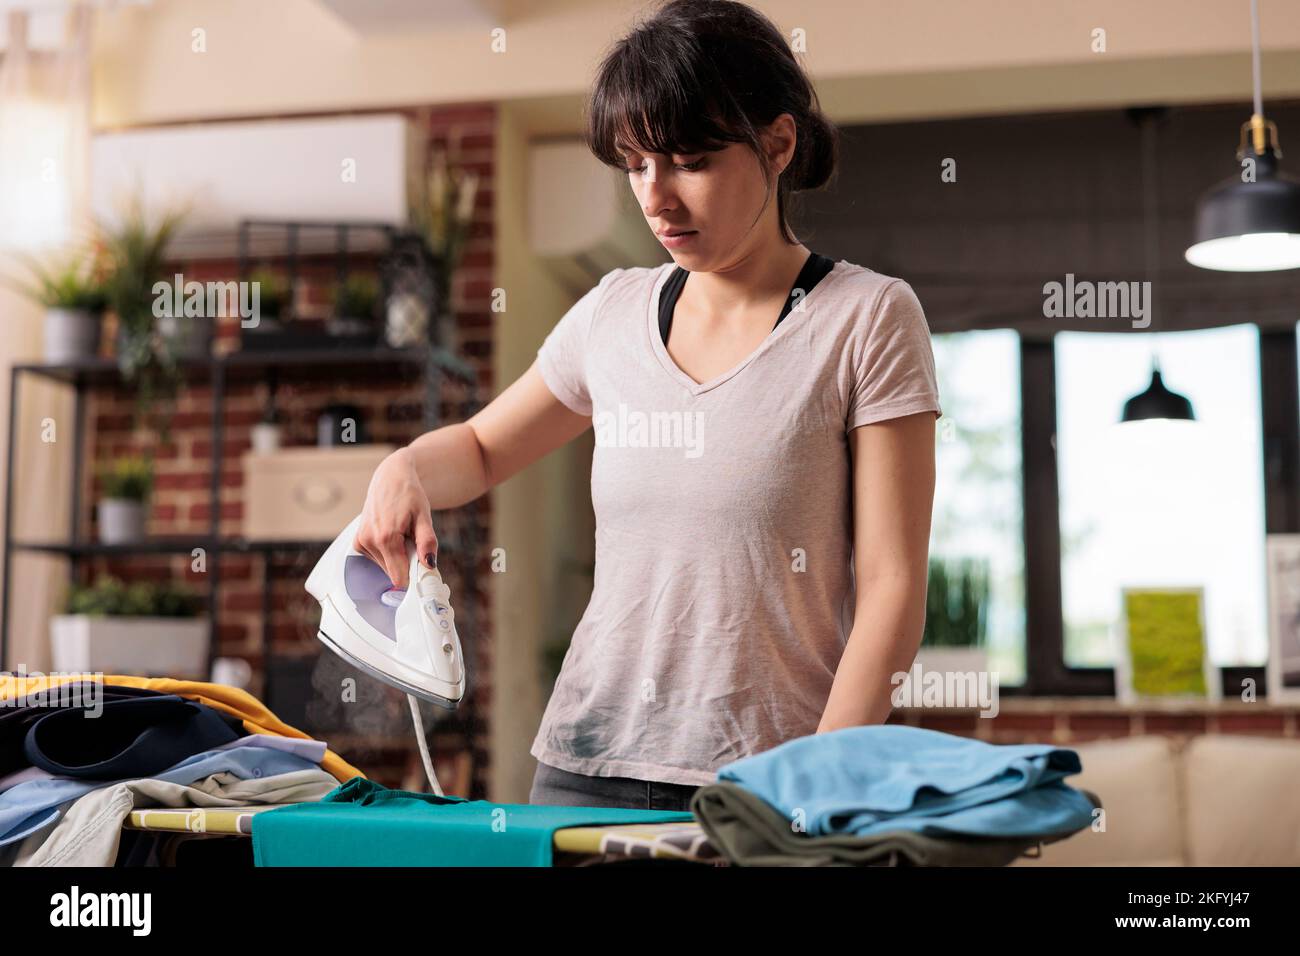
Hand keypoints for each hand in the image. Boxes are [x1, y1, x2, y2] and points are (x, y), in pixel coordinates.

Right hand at [353, 447, 438, 588]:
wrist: (391, 478)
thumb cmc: (408, 494)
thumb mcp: (424, 516)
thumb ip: (427, 542)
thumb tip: (429, 564)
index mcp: (385, 537)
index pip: (400, 577)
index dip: (415, 576)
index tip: (424, 568)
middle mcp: (369, 541)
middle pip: (394, 573)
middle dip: (407, 562)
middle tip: (413, 541)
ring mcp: (361, 542)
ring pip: (386, 567)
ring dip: (398, 556)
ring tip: (401, 534)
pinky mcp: (358, 542)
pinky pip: (377, 559)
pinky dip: (388, 552)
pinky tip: (391, 534)